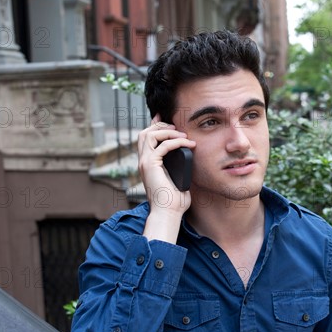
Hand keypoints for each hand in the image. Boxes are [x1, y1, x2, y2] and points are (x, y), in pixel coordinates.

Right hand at [138, 115, 195, 241]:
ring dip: (167, 131)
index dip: (155, 126)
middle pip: (145, 133)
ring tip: (182, 135)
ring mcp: (145, 163)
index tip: (167, 119)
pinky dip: (175, 142)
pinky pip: (161, 146)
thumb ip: (178, 167)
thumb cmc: (174, 200)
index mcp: (147, 163)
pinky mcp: (151, 166)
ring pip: (149, 135)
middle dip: (160, 125)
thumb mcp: (177, 178)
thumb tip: (189, 156)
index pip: (146, 138)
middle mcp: (143, 161)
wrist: (168, 212)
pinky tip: (186, 144)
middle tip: (176, 127)